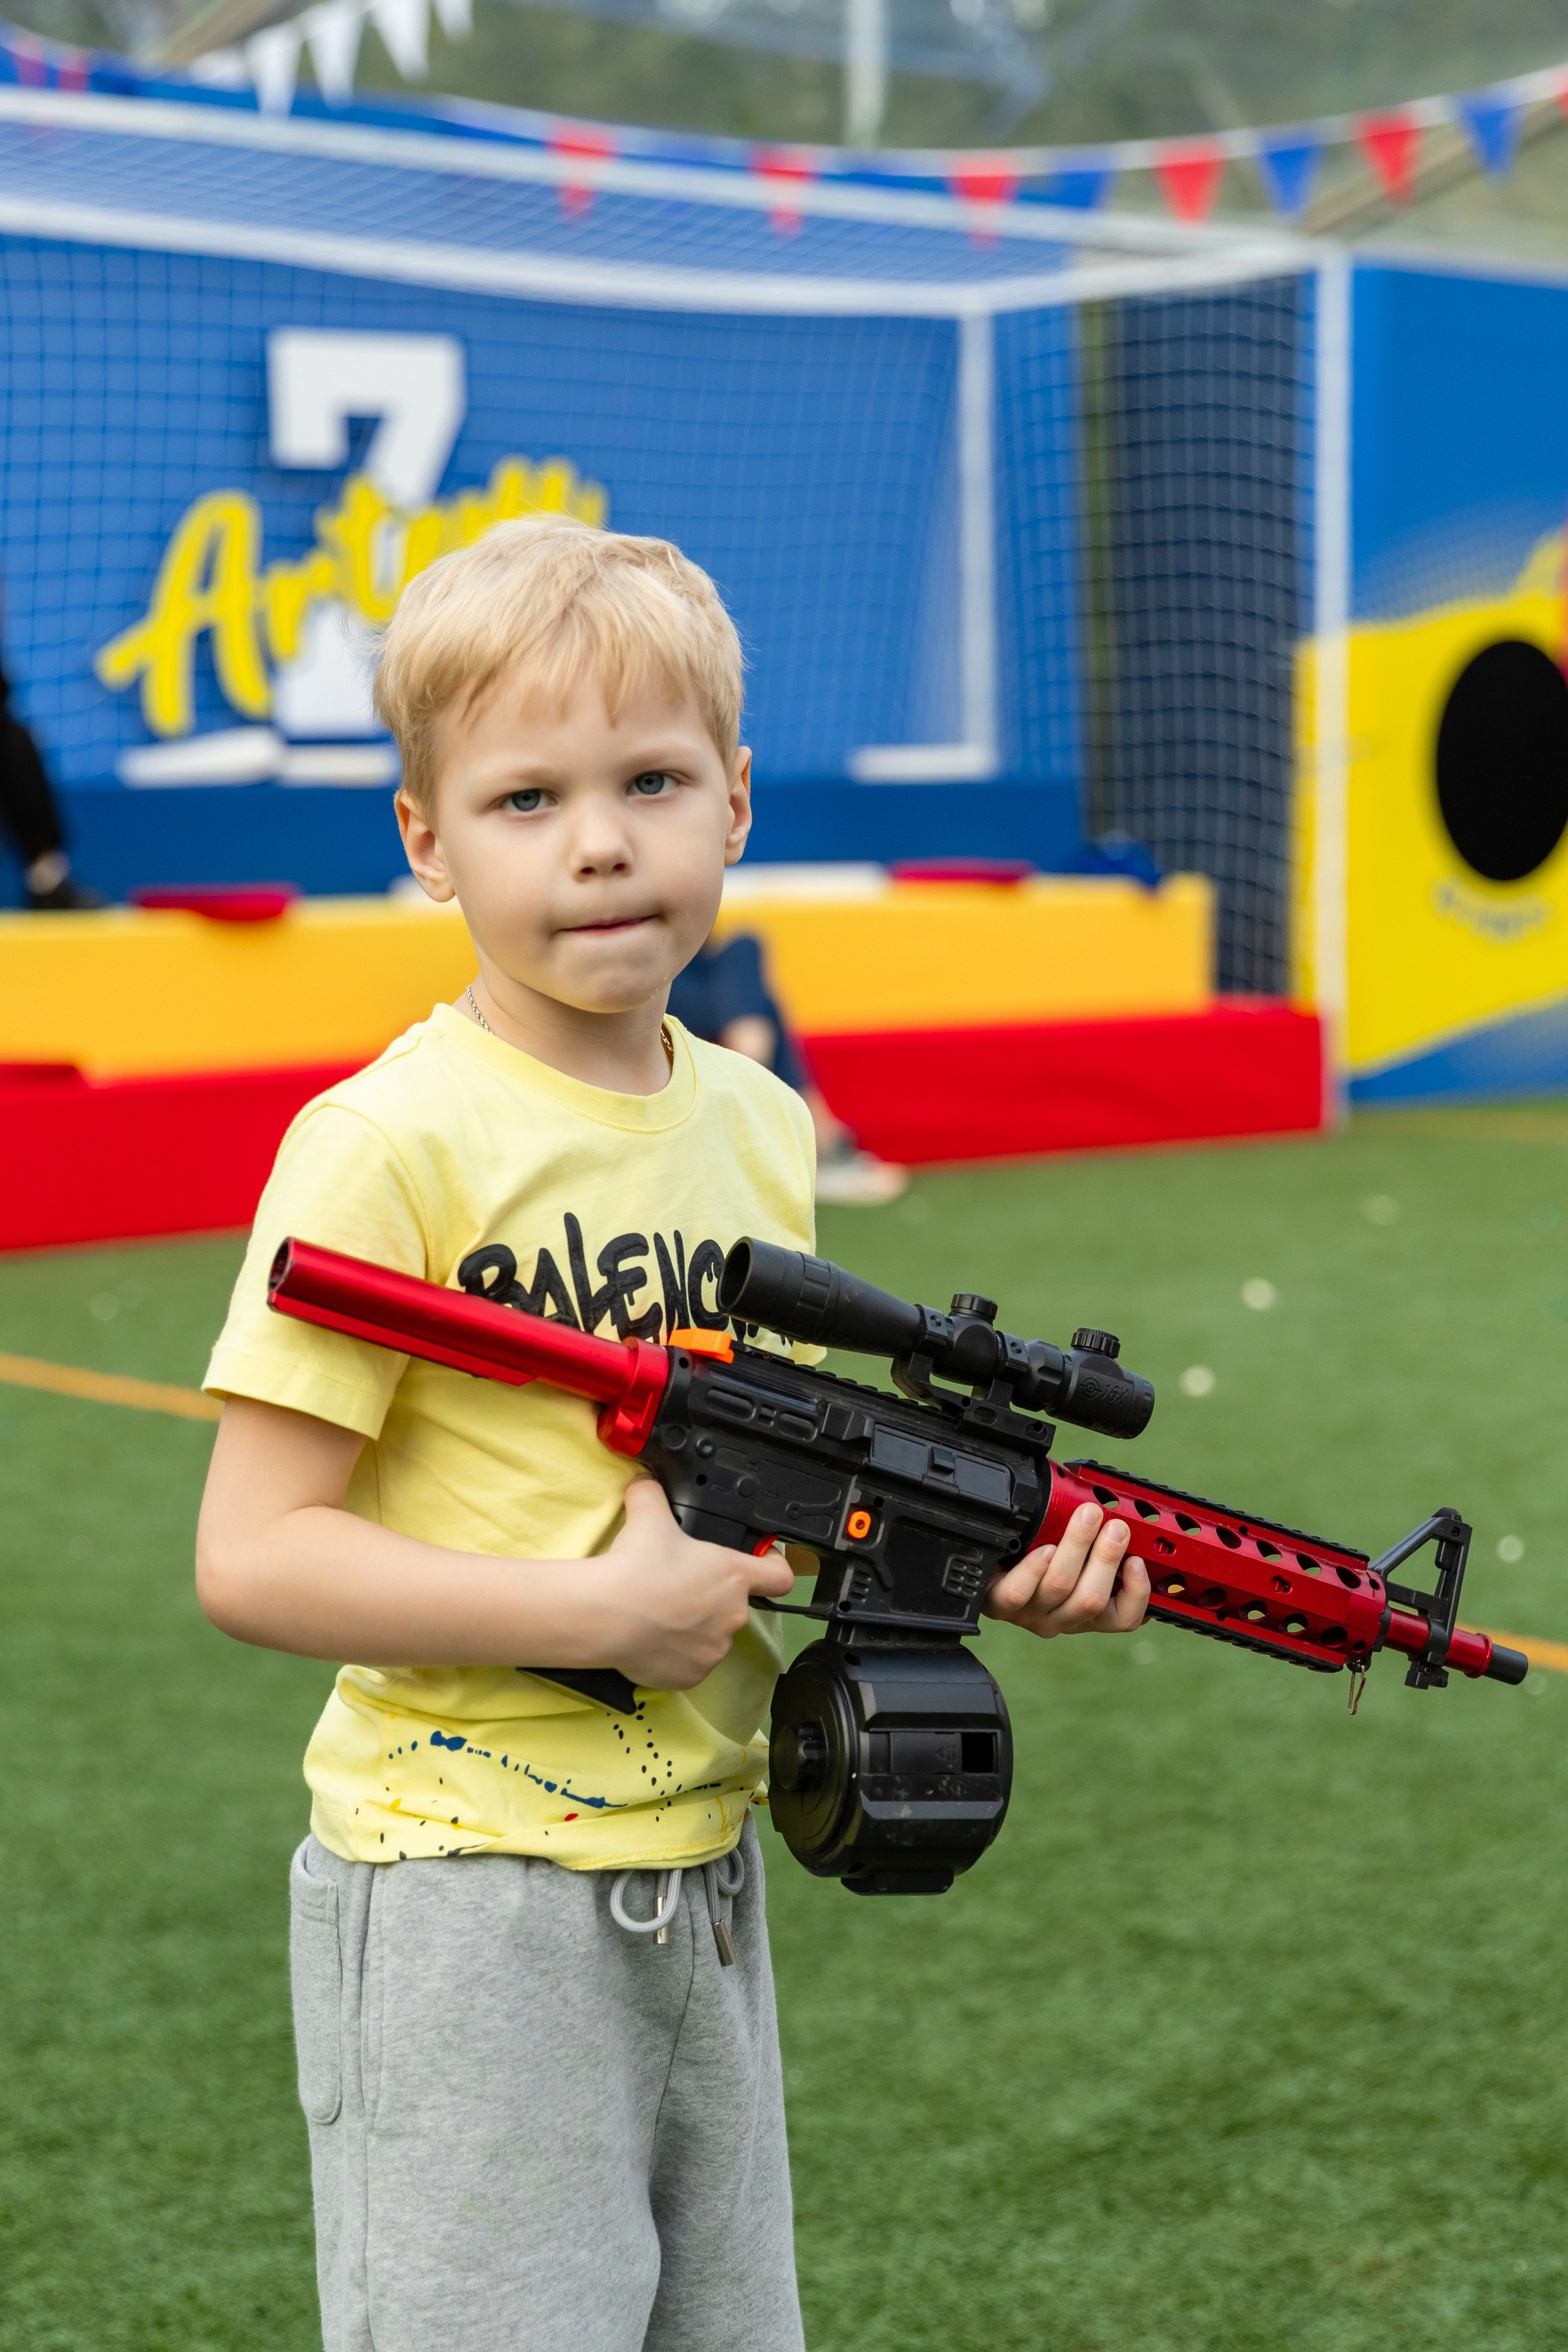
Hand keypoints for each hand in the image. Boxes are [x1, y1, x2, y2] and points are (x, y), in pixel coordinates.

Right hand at [582, 1478, 795, 1689]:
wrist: (607, 1615)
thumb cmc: (636, 1566)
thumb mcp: (648, 1515)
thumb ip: (653, 1495)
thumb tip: (644, 1484)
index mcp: (734, 1576)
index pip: (779, 1576)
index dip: (772, 1566)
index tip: (760, 1564)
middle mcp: (733, 1615)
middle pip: (733, 1606)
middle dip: (710, 1598)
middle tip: (678, 1588)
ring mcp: (714, 1649)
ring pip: (710, 1637)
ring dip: (694, 1628)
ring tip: (660, 1617)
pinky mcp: (692, 1675)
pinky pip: (689, 1664)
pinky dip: (675, 1656)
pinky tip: (652, 1640)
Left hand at [982, 1502, 1149, 1638]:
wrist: (988, 1560)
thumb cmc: (1034, 1549)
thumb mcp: (1075, 1547)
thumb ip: (1098, 1538)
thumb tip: (1122, 1509)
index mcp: (1086, 1610)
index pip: (1122, 1618)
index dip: (1137, 1593)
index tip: (1137, 1561)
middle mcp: (1061, 1617)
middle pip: (1091, 1600)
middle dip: (1107, 1558)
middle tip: (1115, 1526)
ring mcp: (1029, 1613)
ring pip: (1059, 1587)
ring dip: (1076, 1548)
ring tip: (1086, 1517)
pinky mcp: (997, 1605)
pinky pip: (1018, 1593)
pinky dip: (1034, 1568)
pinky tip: (1044, 1548)